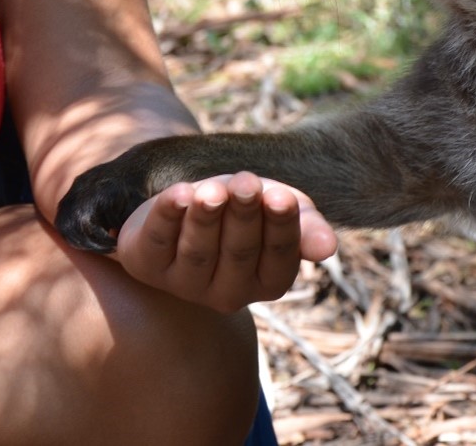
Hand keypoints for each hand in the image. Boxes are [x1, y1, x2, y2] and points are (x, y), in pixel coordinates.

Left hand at [112, 171, 336, 311]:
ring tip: (212, 189)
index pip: (279, 259)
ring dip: (205, 218)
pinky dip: (167, 216)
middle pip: (238, 254)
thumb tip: (329, 247)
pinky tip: (179, 193)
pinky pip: (157, 241)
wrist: (185, 204)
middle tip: (246, 183)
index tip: (281, 196)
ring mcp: (184, 284)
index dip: (281, 228)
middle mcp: (227, 293)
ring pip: (197, 252)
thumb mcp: (275, 208)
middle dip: (243, 216)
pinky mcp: (146, 264)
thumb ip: (305, 225)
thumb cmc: (241, 208)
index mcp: (267, 282)